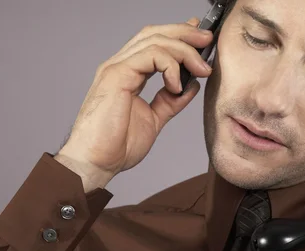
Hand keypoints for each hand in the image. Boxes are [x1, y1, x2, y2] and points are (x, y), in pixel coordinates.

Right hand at [55, 18, 213, 191]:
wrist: (96, 162)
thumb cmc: (116, 146)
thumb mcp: (153, 120)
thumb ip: (169, 101)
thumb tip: (190, 86)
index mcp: (127, 74)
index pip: (154, 42)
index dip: (179, 35)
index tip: (202, 41)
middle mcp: (120, 66)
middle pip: (155, 34)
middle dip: (185, 34)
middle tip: (208, 40)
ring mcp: (117, 68)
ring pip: (155, 40)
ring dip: (184, 50)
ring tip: (201, 69)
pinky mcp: (116, 75)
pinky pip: (150, 56)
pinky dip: (170, 66)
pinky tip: (177, 85)